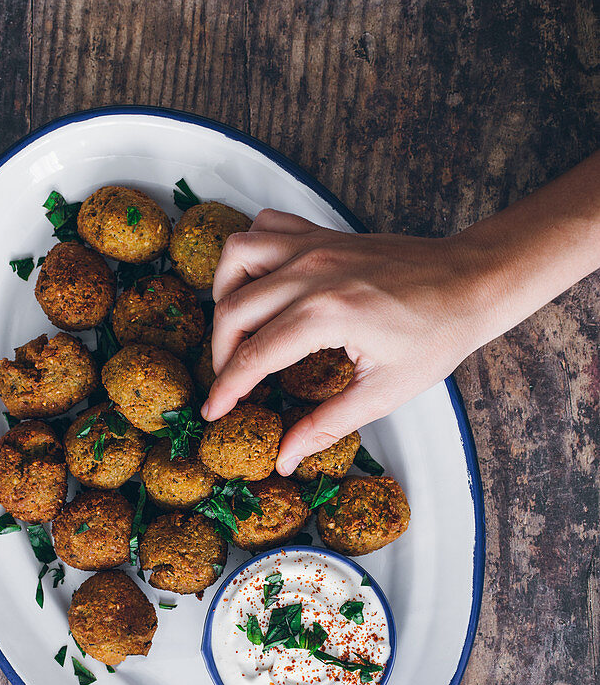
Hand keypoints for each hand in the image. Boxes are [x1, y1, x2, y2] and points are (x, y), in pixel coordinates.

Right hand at [200, 209, 486, 474]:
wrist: (472, 282)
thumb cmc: (437, 336)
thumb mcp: (383, 392)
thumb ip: (325, 424)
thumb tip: (285, 458)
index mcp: (327, 314)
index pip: (254, 355)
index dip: (227, 389)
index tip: (213, 412)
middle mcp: (313, 271)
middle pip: (233, 309)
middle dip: (220, 353)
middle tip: (230, 382)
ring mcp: (316, 245)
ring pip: (236, 255)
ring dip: (224, 293)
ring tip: (236, 328)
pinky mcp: (323, 233)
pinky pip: (265, 227)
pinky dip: (250, 252)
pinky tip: (260, 283)